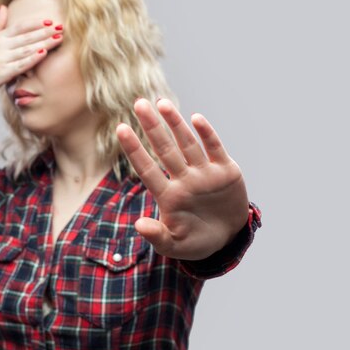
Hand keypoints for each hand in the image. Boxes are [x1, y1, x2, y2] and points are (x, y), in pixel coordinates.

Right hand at [0, 5, 63, 92]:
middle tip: (61, 28)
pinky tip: (44, 54)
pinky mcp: (4, 73)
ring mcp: (3, 59)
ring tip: (58, 39)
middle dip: (45, 32)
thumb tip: (4, 7)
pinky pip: (21, 65)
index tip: (50, 21)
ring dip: (44, 43)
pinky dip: (33, 59)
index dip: (35, 23)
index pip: (20, 26)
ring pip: (27, 49)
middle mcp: (2, 46)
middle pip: (27, 37)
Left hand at [116, 98, 248, 260]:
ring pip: (187, 144)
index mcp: (168, 196)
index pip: (146, 169)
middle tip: (139, 103)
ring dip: (176, 124)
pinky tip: (196, 118)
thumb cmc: (196, 242)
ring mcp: (204, 173)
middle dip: (152, 127)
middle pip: (165, 149)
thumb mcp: (175, 246)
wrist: (228, 239)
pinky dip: (207, 134)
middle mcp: (184, 179)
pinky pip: (214, 149)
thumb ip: (157, 236)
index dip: (134, 149)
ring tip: (162, 103)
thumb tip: (139, 225)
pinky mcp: (226, 171)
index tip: (121, 128)